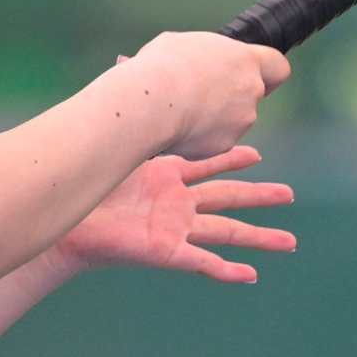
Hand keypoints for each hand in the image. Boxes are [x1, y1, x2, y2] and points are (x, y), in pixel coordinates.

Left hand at [52, 145, 294, 283]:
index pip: (208, 166)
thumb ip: (133, 125)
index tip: (257, 157)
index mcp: (166, 177)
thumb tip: (132, 82)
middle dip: (259, 197)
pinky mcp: (166, 252)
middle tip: (288, 194)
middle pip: (228, 198)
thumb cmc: (84, 187)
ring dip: (257, 238)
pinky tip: (249, 275)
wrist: (67, 222)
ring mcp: (174, 230)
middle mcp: (176, 205)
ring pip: (226, 232)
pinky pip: (202, 262)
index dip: (232, 161)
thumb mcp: (117, 151)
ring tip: (287, 242)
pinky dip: (226, 270)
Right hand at [123, 31, 289, 158]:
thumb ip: (200, 54)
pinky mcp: (224, 145)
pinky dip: (198, 138)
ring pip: (232, 121)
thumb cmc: (164, 66)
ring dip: (213, 119)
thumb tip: (191, 59)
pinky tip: (178, 128)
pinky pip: (213, 142)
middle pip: (251, 95)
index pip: (277, 66)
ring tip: (181, 111)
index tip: (256, 76)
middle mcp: (251, 90)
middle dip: (231, 97)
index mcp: (245, 60)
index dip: (268, 73)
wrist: (153, 100)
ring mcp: (241, 120)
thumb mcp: (181, 43)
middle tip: (201, 95)